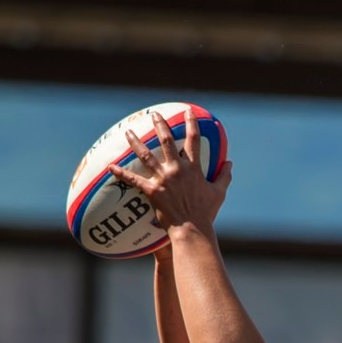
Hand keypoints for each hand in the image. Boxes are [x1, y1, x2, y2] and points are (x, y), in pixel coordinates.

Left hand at [109, 107, 232, 234]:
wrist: (192, 229)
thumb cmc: (206, 213)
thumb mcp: (218, 193)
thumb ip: (224, 176)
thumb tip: (230, 163)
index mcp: (193, 168)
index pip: (193, 140)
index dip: (191, 124)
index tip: (188, 112)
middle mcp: (177, 169)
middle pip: (166, 141)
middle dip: (160, 125)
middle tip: (154, 114)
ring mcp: (164, 179)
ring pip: (146, 155)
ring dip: (136, 142)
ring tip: (128, 132)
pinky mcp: (152, 190)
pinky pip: (133, 180)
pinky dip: (121, 173)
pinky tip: (111, 166)